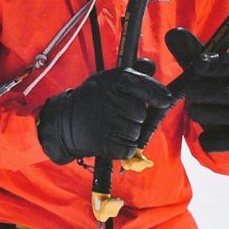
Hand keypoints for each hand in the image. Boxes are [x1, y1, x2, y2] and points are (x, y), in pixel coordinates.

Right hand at [37, 66, 171, 164]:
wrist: (63, 122)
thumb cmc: (90, 101)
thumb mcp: (106, 81)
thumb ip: (132, 79)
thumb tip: (157, 79)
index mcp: (111, 82)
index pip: (142, 85)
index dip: (156, 94)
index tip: (165, 100)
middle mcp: (109, 99)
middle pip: (141, 112)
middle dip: (136, 117)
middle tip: (121, 115)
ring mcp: (106, 122)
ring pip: (135, 132)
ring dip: (130, 133)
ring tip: (114, 127)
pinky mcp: (103, 142)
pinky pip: (128, 148)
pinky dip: (125, 148)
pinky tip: (114, 140)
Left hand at [166, 28, 228, 152]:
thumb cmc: (212, 84)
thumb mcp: (202, 68)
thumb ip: (189, 53)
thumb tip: (172, 34)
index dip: (218, 64)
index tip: (199, 64)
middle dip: (211, 92)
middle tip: (191, 93)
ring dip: (211, 114)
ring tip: (192, 111)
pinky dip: (217, 140)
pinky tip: (202, 137)